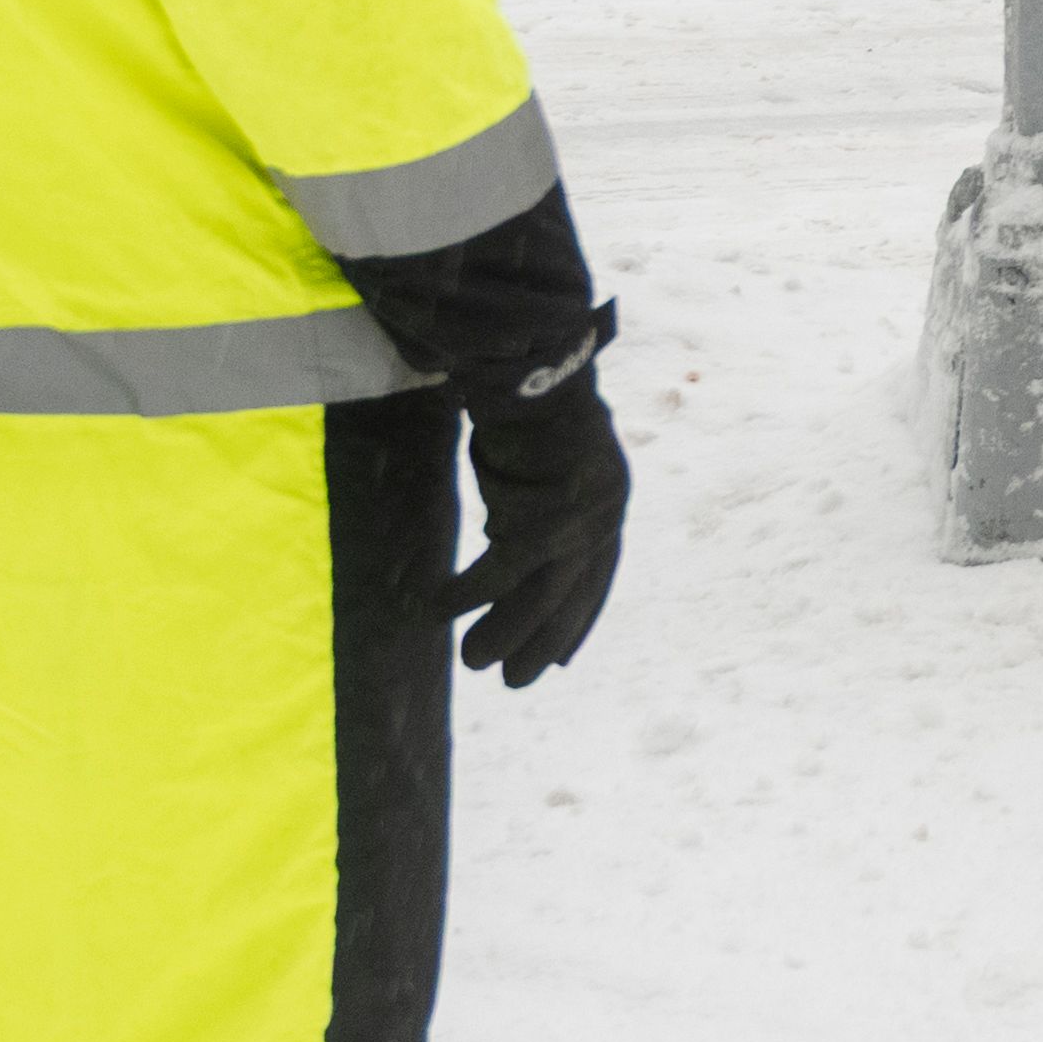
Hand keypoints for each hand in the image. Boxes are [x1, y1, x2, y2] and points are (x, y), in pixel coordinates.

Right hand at [448, 312, 628, 684]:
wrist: (533, 361)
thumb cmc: (527, 405)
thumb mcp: (541, 460)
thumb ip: (533, 499)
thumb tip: (502, 532)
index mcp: (609, 499)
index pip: (598, 575)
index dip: (578, 619)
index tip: (561, 656)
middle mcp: (604, 511)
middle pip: (571, 593)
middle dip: (541, 638)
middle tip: (512, 680)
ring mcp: (578, 517)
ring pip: (539, 594)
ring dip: (502, 632)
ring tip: (472, 663)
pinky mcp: (543, 514)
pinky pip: (499, 569)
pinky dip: (465, 593)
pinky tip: (433, 606)